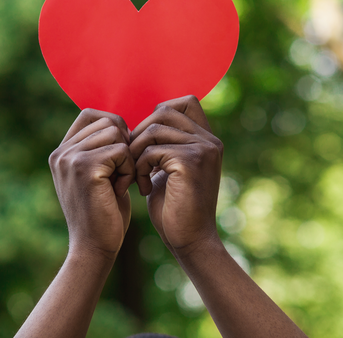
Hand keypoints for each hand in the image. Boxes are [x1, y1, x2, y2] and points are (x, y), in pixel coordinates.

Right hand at [49, 109, 134, 258]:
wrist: (94, 248)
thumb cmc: (104, 214)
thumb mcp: (98, 175)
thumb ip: (100, 149)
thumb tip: (120, 123)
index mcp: (61, 152)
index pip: (91, 114)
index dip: (115, 127)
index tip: (122, 155)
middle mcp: (61, 152)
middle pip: (108, 121)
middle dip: (124, 144)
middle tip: (122, 173)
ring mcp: (70, 158)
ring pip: (116, 132)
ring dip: (128, 157)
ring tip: (121, 182)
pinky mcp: (85, 168)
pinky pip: (121, 150)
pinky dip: (129, 170)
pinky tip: (122, 190)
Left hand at [129, 95, 223, 254]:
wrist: (189, 241)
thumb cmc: (174, 208)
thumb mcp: (168, 169)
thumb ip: (163, 145)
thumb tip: (141, 124)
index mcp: (206, 139)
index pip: (183, 101)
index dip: (157, 114)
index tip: (144, 143)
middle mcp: (209, 140)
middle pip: (164, 110)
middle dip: (140, 133)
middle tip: (132, 159)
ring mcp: (203, 149)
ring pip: (153, 129)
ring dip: (136, 152)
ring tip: (135, 176)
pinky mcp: (190, 162)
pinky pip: (151, 150)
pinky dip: (139, 167)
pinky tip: (142, 188)